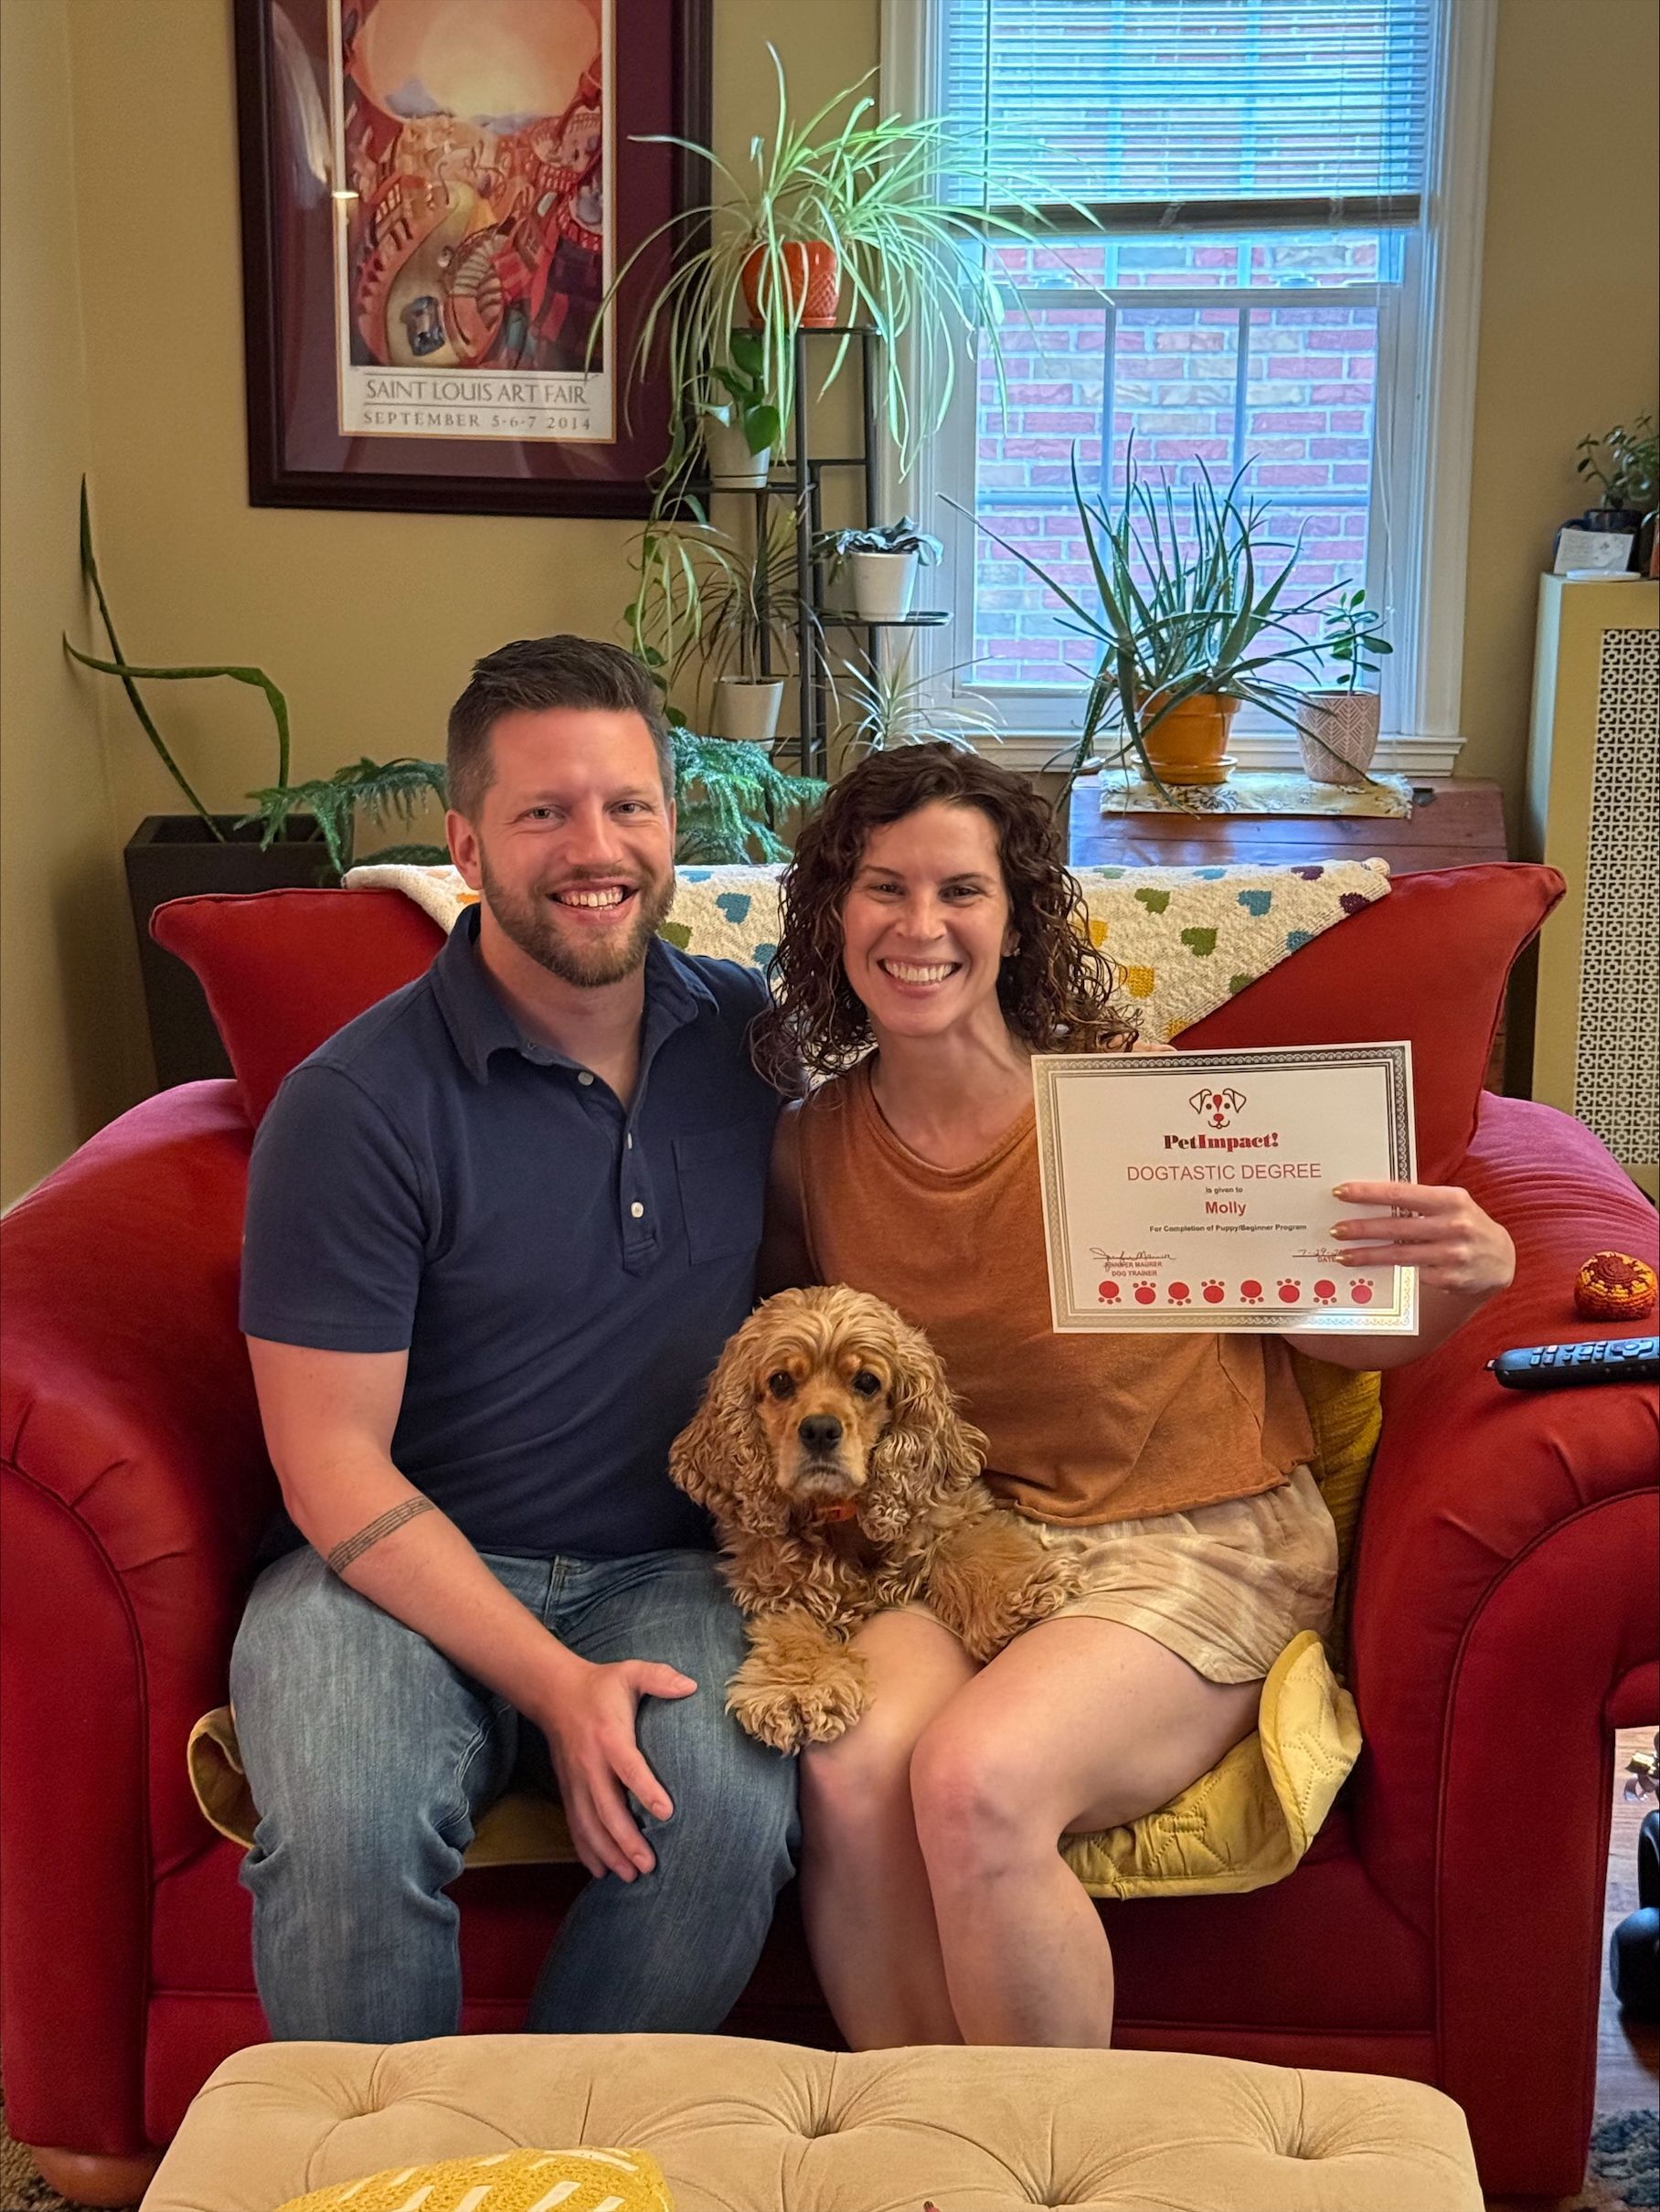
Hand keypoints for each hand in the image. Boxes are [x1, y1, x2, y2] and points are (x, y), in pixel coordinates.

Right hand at [535, 1656, 696, 1881]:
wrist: (553, 1692)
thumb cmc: (600, 1685)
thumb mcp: (630, 1671)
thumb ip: (660, 1677)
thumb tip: (692, 1686)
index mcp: (609, 1735)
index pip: (629, 1767)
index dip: (646, 1790)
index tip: (667, 1812)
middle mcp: (589, 1763)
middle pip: (606, 1808)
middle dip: (626, 1840)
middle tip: (649, 1865)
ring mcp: (575, 1780)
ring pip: (588, 1824)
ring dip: (607, 1852)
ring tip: (630, 1876)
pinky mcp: (567, 1789)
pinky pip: (575, 1825)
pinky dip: (585, 1850)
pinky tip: (600, 1872)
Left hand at [1332, 1180, 1514, 1298]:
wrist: (1500, 1259)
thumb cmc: (1465, 1223)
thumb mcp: (1450, 1203)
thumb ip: (1418, 1200)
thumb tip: (1370, 1197)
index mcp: (1451, 1200)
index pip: (1401, 1193)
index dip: (1368, 1193)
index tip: (1341, 1192)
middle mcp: (1454, 1226)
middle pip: (1397, 1226)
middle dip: (1362, 1228)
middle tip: (1336, 1229)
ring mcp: (1453, 1254)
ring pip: (1400, 1255)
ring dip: (1367, 1255)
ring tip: (1342, 1255)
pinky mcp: (1450, 1279)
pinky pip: (1410, 1274)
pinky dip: (1386, 1272)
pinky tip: (1368, 1270)